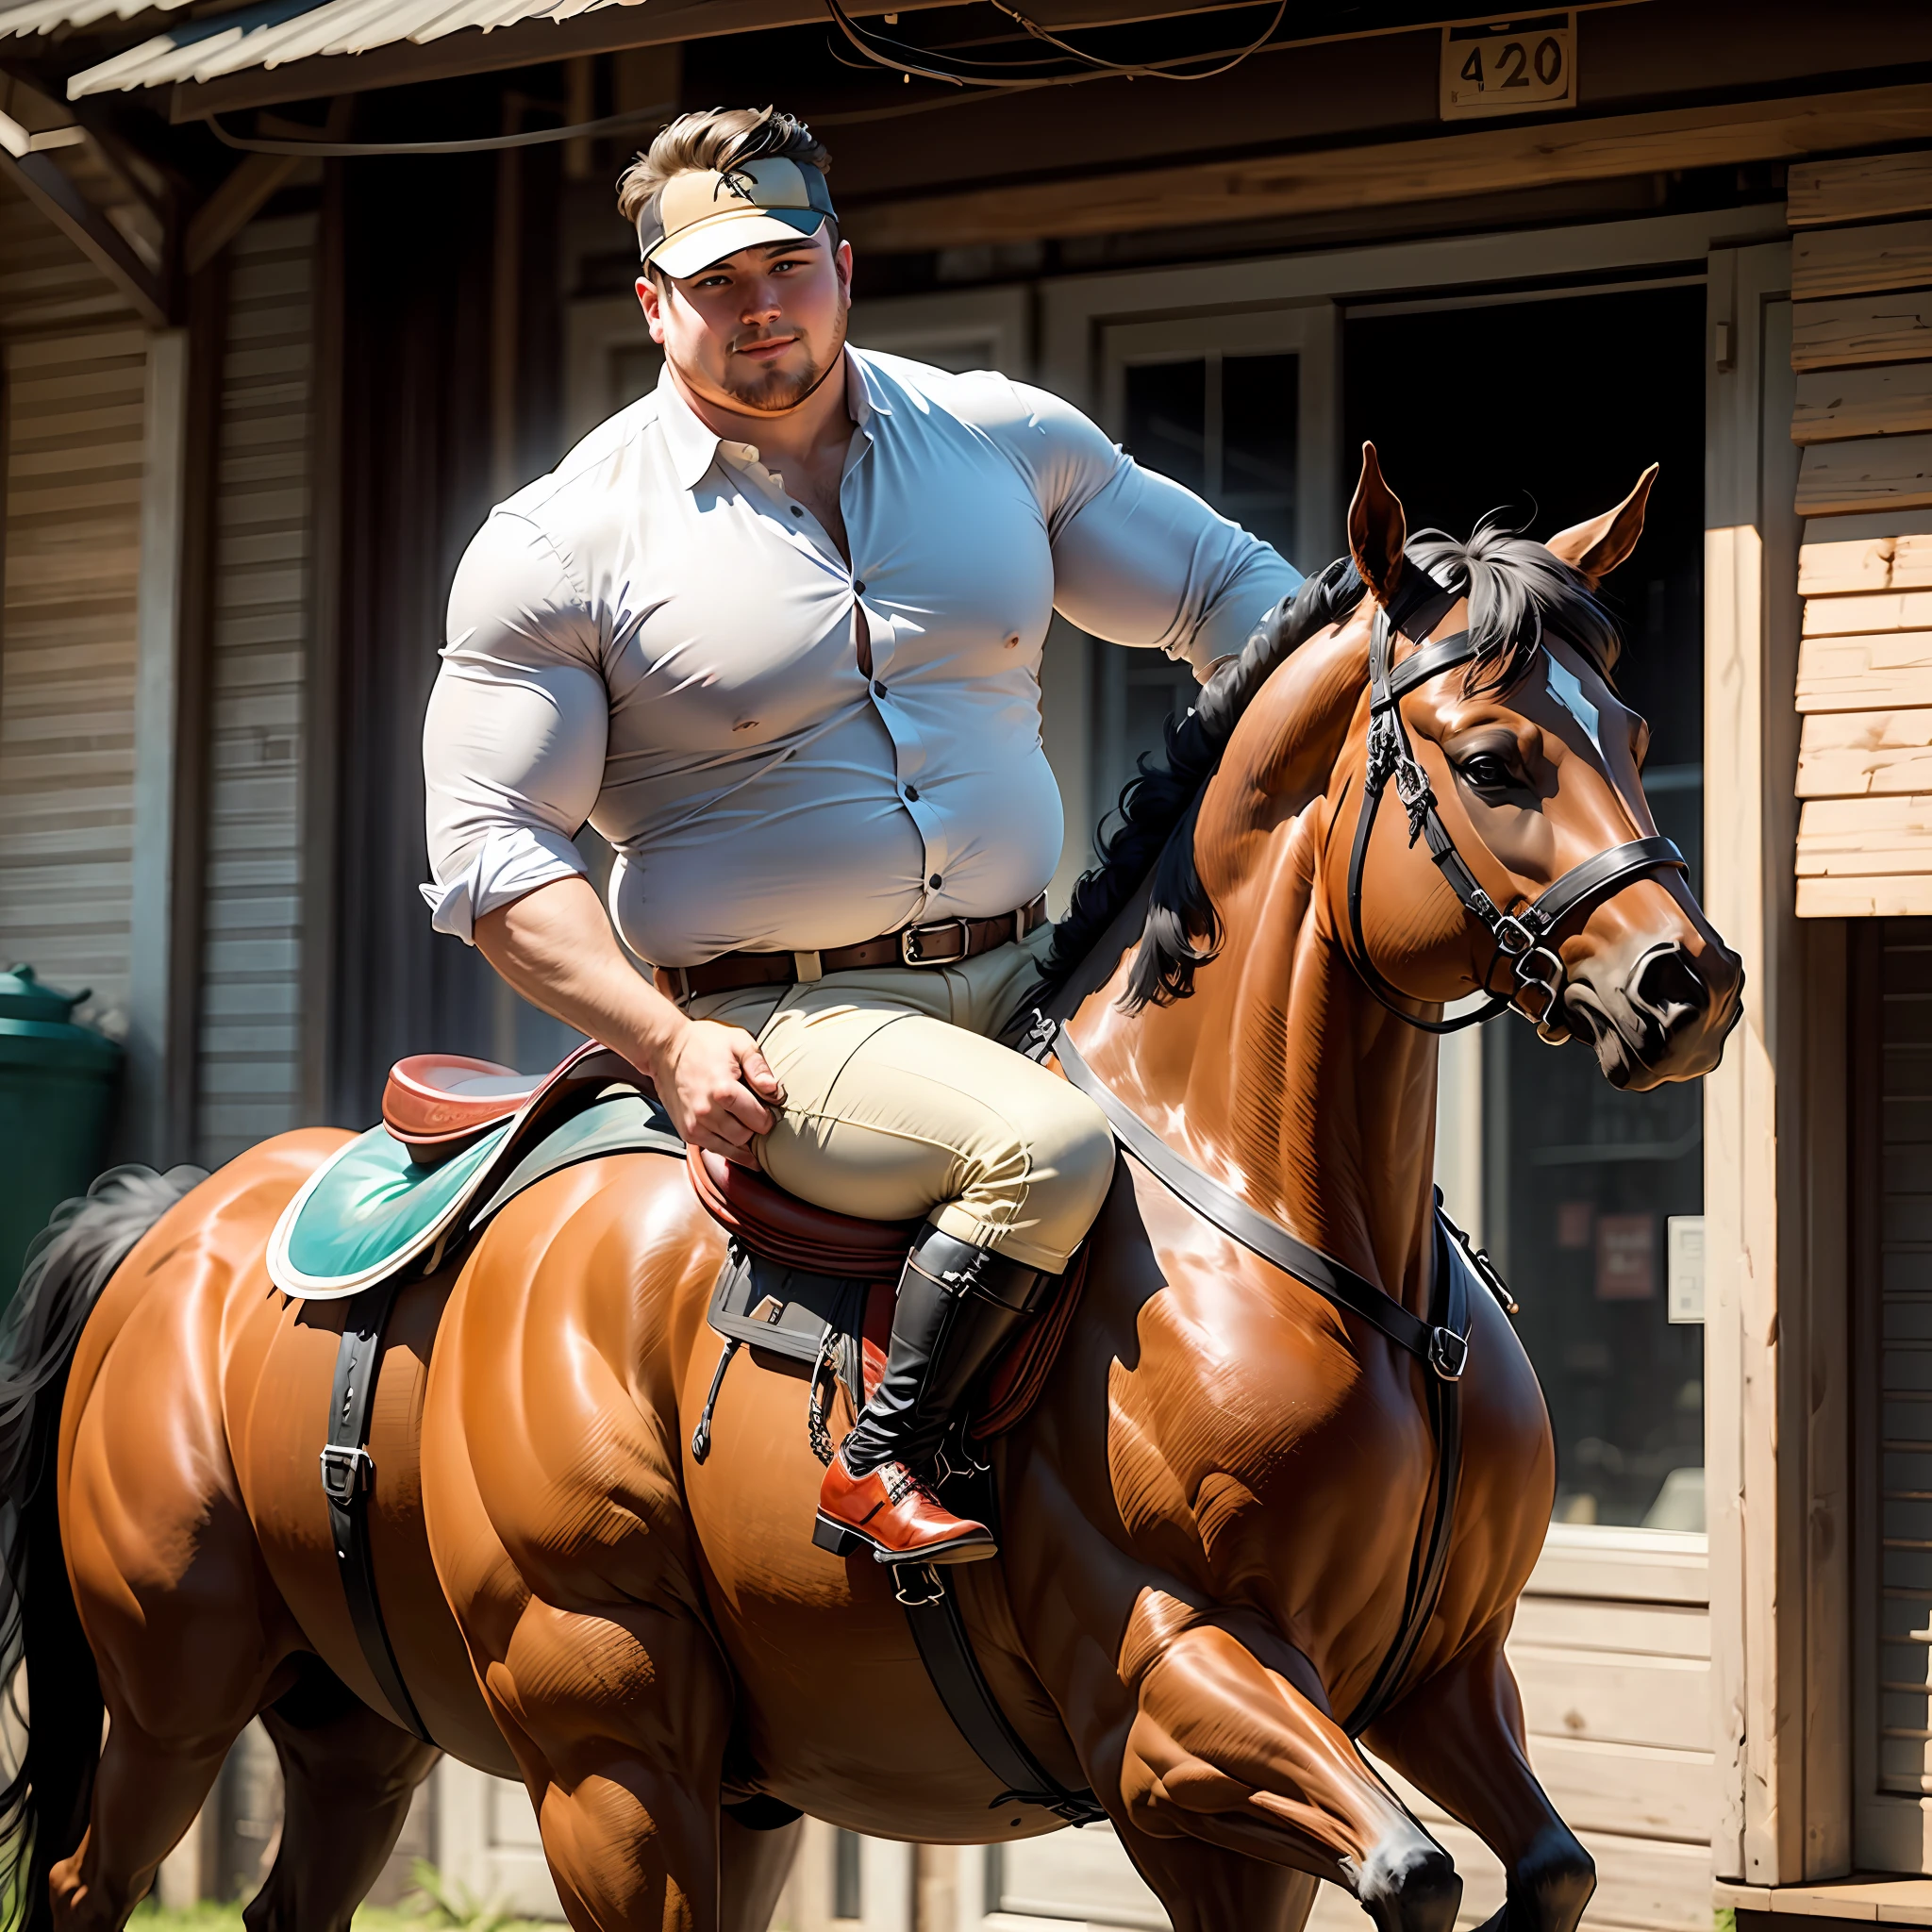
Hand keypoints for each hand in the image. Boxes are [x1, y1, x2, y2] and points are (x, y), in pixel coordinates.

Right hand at [657, 1019, 785, 1166]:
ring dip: (742, 1142)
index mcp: (723, 1090)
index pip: (758, 1120)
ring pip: (730, 1149)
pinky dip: (726, 1145)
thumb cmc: (703, 1043)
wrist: (666, 1048)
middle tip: (758, 1119)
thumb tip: (774, 1092)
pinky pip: (713, 1148)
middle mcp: (707, 1112)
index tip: (769, 1110)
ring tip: (748, 1129)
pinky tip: (733, 1136)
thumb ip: (759, 1067)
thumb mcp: (738, 1042)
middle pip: (745, 1138)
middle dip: (755, 1131)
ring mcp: (694, 1125)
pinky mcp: (686, 1131)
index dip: (768, 1118)